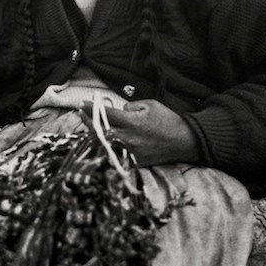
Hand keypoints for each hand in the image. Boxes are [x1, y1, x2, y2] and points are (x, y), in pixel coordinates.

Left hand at [81, 99, 199, 166]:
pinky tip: (100, 142)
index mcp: (132, 122)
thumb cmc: (167, 120)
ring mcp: (130, 152)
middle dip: (88, 121)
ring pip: (104, 145)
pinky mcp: (134, 162)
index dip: (91, 108)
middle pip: (100, 131)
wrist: (184, 141)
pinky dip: (106, 148)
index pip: (106, 114)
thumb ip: (131, 107)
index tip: (81, 103)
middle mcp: (128, 138)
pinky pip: (115, 155)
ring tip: (88, 127)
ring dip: (94, 135)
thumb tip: (119, 111)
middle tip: (81, 113)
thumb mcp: (150, 105)